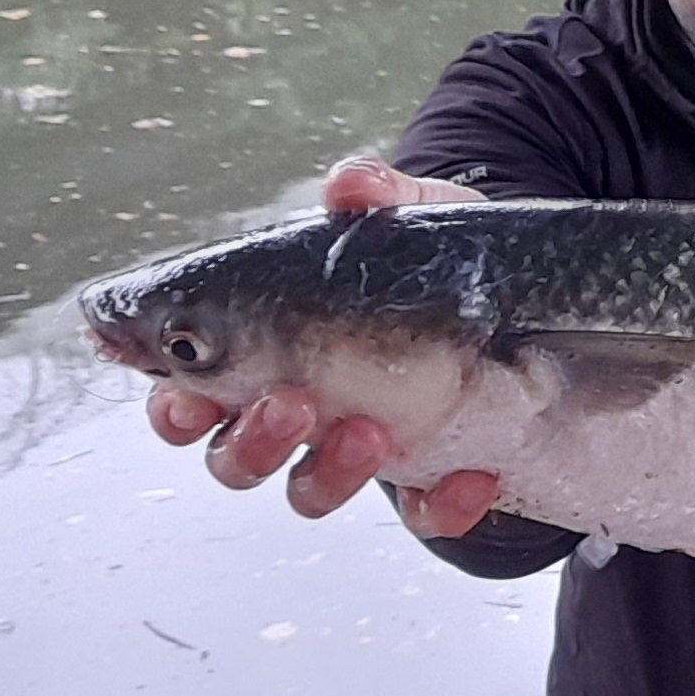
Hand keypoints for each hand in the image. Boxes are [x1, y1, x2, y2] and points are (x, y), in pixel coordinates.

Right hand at [144, 157, 502, 538]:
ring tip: (373, 432)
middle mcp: (300, 415)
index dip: (175, 406)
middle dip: (252, 442)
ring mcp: (360, 451)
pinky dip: (442, 502)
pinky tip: (471, 474)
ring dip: (331, 474)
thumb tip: (350, 184)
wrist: (518, 291)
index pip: (188, 398)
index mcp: (266, 353)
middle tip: (294, 403)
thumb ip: (376, 198)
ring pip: (310, 492)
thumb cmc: (428, 258)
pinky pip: (423, 511)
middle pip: (234, 459)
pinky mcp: (429, 476)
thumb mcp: (409, 217)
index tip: (189, 395)